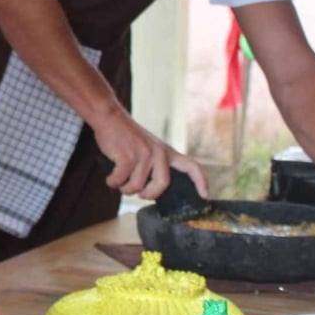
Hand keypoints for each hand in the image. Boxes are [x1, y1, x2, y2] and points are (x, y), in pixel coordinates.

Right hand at [90, 107, 208, 199]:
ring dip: (124, 188)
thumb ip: (155, 163)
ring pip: (136, 186)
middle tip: (140, 194)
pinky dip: (112, 182)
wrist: (109, 117)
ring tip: (119, 181)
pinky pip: (120, 181)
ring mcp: (144, 154)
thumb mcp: (148, 146)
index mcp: (166, 151)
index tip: (205, 196)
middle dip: (149, 195)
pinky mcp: (128, 157)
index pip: (192, 166)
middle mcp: (158, 153)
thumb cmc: (126, 136)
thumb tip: (153, 188)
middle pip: (162, 184)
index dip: (201, 182)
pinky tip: (110, 177)